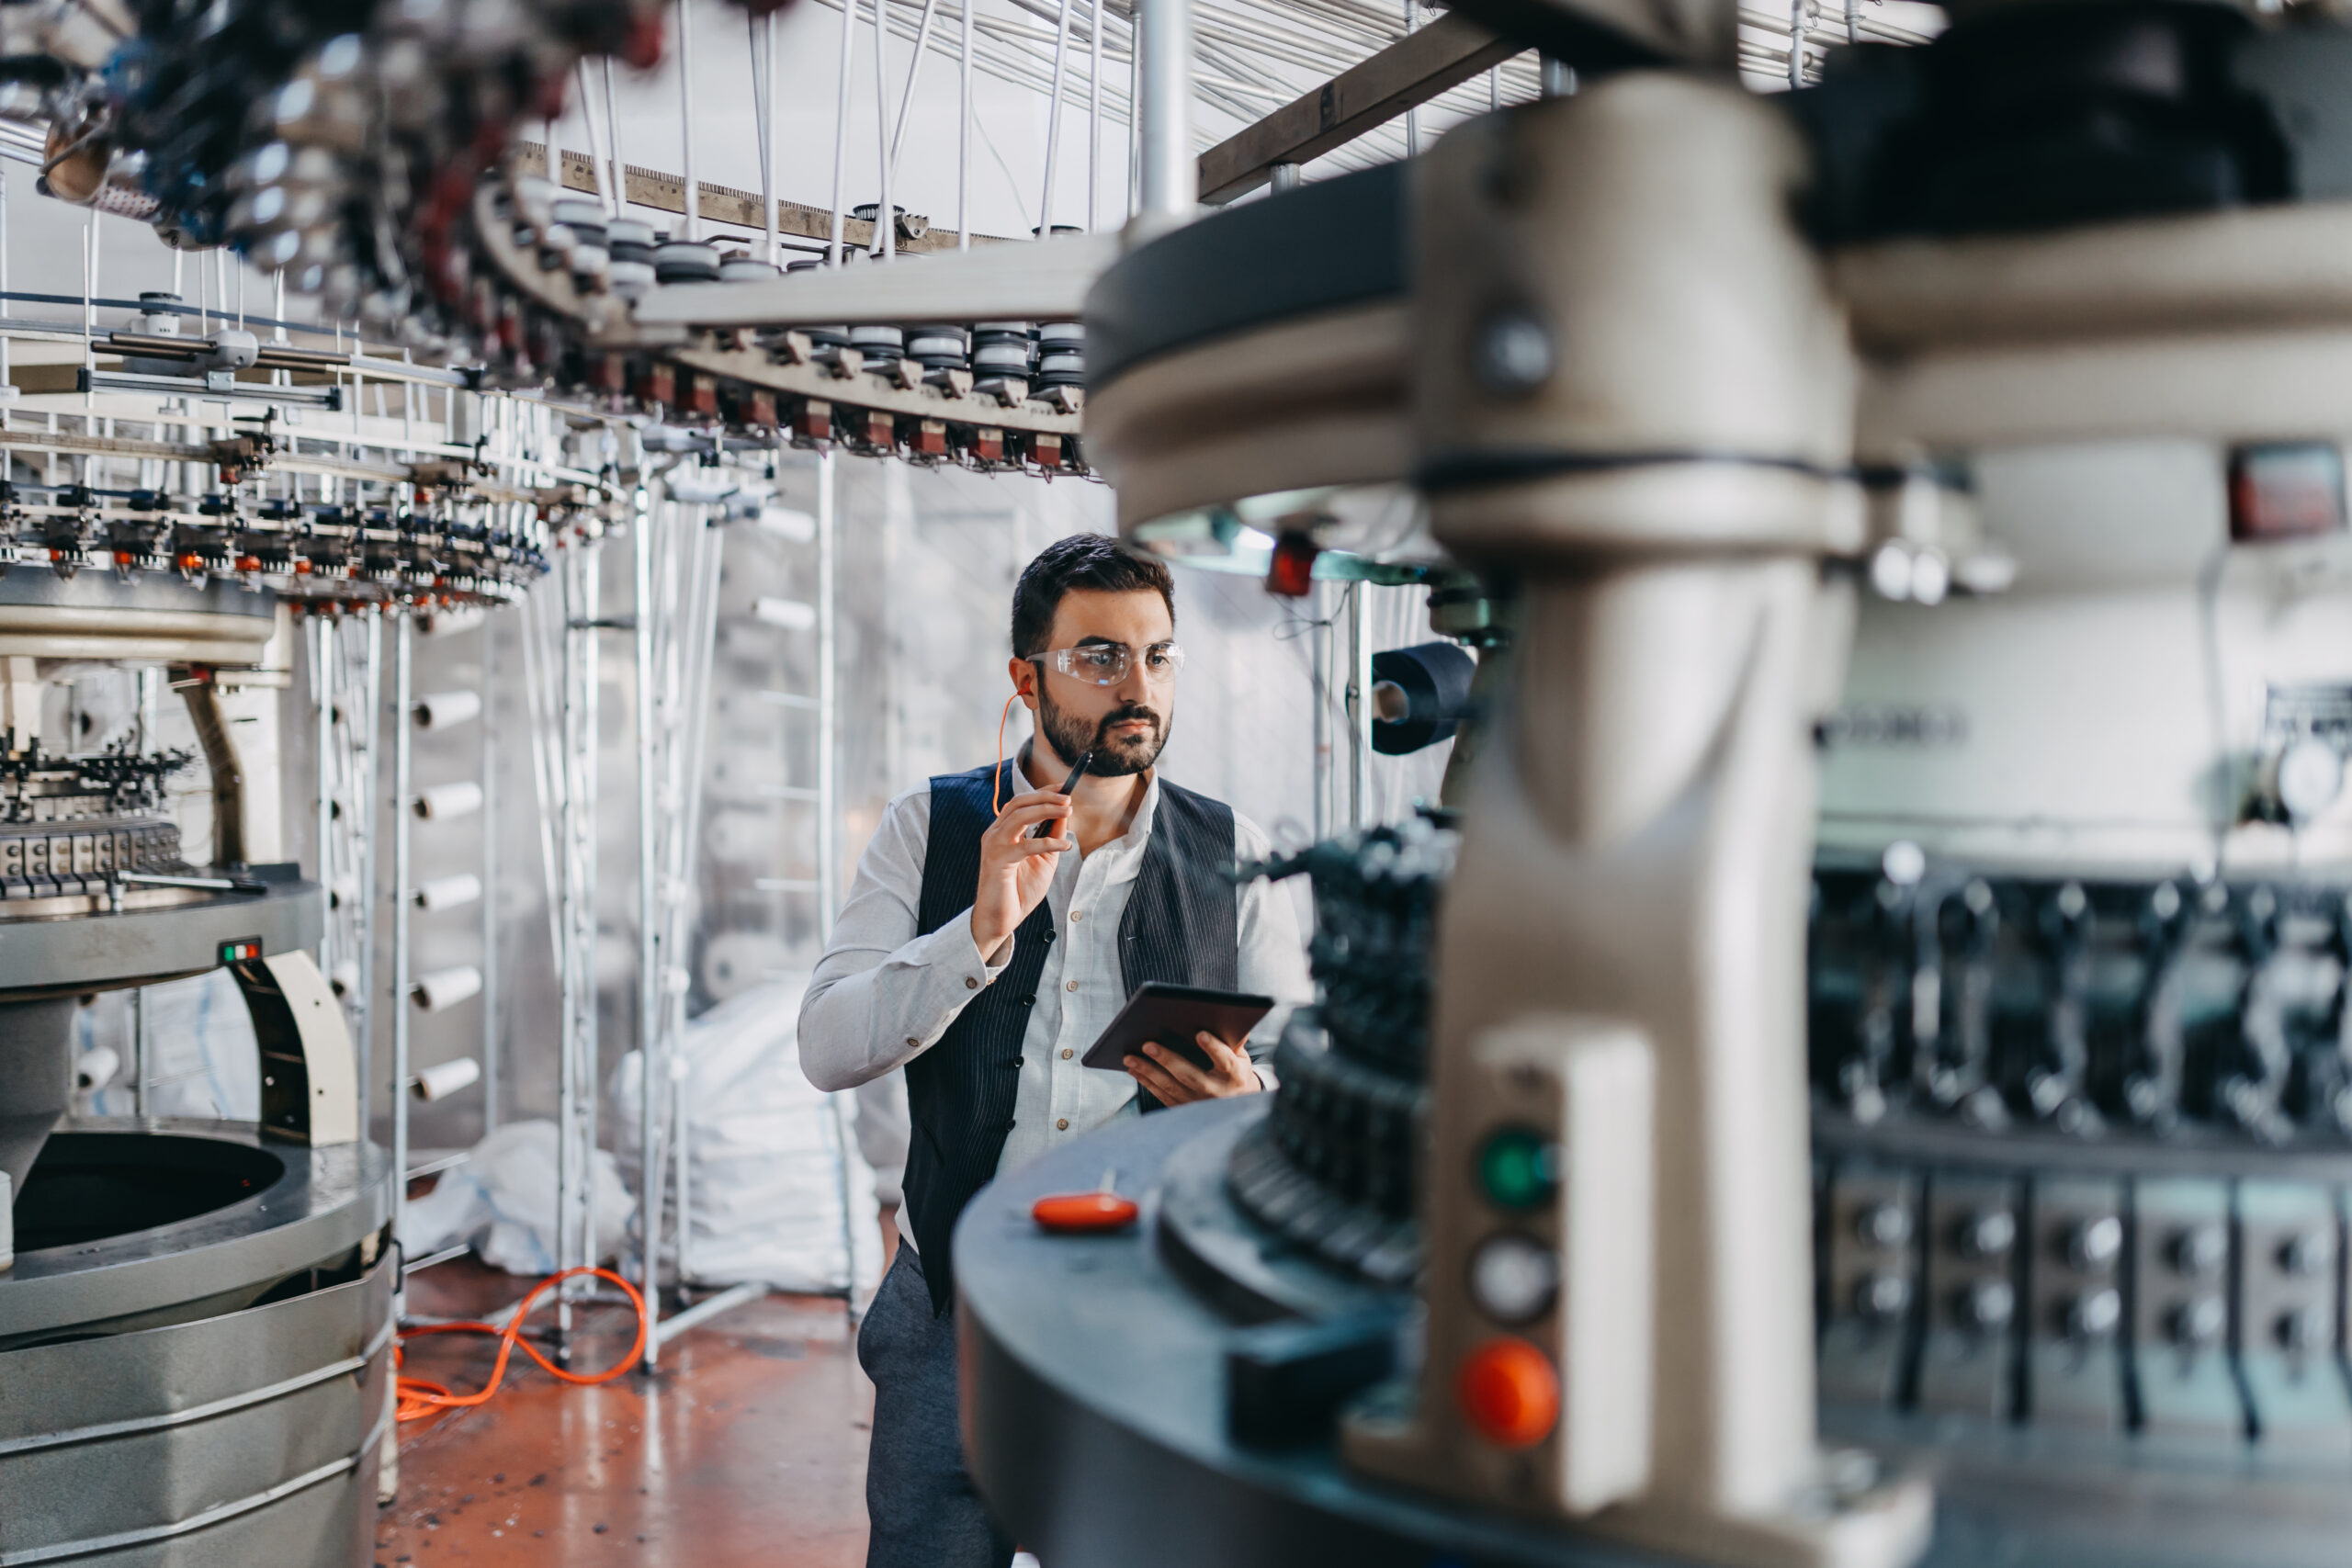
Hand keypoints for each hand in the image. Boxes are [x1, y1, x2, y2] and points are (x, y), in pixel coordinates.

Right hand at [970, 787, 1074, 959]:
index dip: (1043, 792)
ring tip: (1067, 811)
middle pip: (1019, 803)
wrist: (1002, 919)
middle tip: (1068, 799)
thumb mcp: (1044, 859)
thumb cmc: (1020, 890)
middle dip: (1045, 797)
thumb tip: (1065, 814)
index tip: (1064, 788)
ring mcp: (994, 845)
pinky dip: (1048, 842)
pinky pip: (1026, 845)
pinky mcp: (997, 860)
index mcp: (1003, 831)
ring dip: (1046, 810)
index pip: (1022, 802)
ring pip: (1019, 816)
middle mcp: (995, 833)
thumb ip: (1052, 836)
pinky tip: (1065, 847)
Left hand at [1125, 1031, 1263, 1106]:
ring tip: (1130, 1058)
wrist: (1236, 1106)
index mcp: (1233, 1075)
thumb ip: (1235, 1041)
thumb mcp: (1242, 1058)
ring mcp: (1197, 1102)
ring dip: (1148, 1071)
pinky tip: (1134, 1070)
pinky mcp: (1184, 1108)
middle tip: (1148, 1044)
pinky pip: (1162, 1094)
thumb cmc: (1236, 1073)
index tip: (1201, 1034)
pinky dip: (1146, 1082)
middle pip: (1189, 1074)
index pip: (1225, 1061)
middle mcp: (1214, 1090)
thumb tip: (1230, 1017)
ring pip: (1170, 1086)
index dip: (1213, 1048)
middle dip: (1167, 1059)